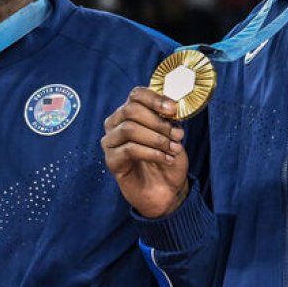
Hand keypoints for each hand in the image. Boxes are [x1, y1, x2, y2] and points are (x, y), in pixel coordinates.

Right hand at [101, 87, 189, 218]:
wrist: (166, 191)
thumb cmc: (167, 159)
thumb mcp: (173, 135)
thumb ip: (169, 120)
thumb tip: (172, 108)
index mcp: (130, 113)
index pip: (136, 95)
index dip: (155, 99)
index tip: (173, 110)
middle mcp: (115, 124)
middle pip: (131, 110)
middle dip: (157, 122)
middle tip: (176, 135)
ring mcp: (111, 142)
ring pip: (129, 129)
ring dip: (156, 138)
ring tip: (173, 149)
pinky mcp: (111, 160)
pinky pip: (129, 149)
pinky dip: (152, 153)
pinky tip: (165, 159)